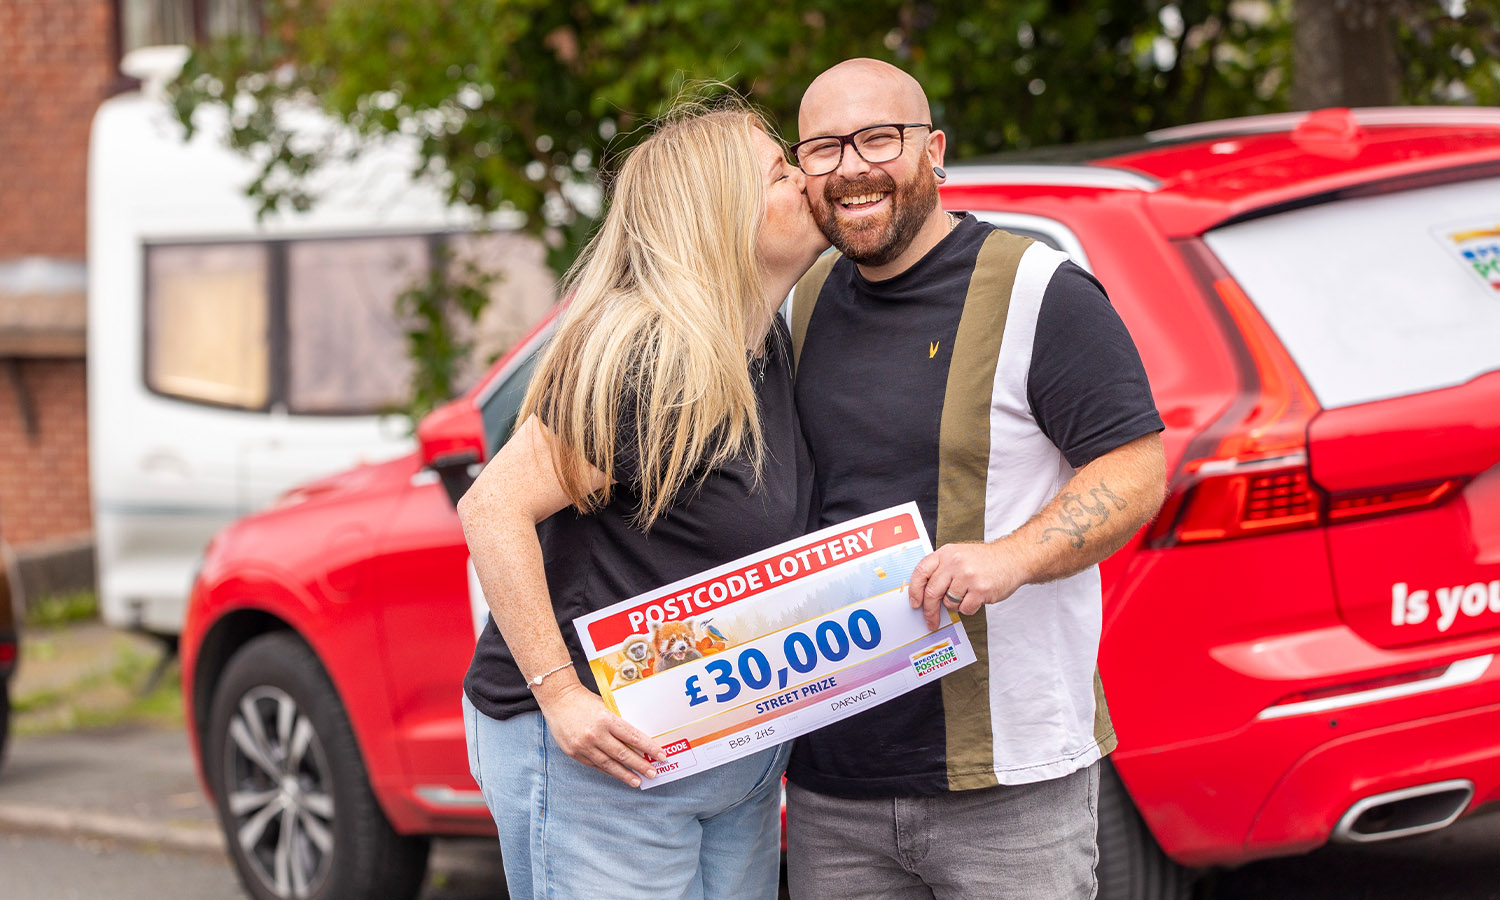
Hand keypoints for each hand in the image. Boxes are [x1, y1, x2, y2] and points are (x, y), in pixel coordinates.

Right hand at [535, 681, 665, 786]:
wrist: (558, 699)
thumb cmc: (584, 700)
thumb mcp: (605, 707)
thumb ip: (618, 722)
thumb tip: (637, 739)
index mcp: (606, 719)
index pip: (633, 737)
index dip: (648, 748)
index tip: (660, 755)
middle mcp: (595, 734)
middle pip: (623, 754)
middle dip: (640, 765)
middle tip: (653, 772)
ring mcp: (583, 746)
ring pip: (609, 764)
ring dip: (625, 774)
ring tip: (637, 781)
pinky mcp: (574, 753)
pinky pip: (595, 765)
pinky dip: (608, 770)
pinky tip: (618, 774)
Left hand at [907, 540, 1025, 629]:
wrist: (1012, 558)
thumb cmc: (984, 560)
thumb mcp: (958, 555)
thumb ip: (941, 569)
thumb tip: (924, 595)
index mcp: (946, 553)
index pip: (921, 572)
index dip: (914, 591)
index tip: (915, 603)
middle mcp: (955, 562)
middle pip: (932, 592)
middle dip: (929, 611)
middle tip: (931, 620)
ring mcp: (968, 576)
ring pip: (949, 603)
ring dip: (955, 605)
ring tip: (966, 594)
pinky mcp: (980, 589)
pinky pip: (965, 609)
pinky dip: (969, 608)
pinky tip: (976, 597)